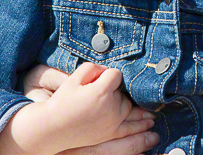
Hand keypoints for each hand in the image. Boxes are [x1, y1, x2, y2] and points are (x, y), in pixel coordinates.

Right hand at [24, 64, 155, 132]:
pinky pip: (130, 129)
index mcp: (101, 91)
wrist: (51, 128)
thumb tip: (108, 70)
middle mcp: (110, 107)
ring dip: (136, 107)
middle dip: (117, 90)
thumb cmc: (61, 101)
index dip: (108, 74)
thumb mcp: (74, 77)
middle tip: (106, 92)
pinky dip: (141, 127)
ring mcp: (111, 122)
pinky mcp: (109, 133)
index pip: (116, 75)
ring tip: (151, 112)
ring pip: (130, 109)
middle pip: (124, 93)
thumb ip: (94, 68)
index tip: (100, 78)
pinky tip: (150, 125)